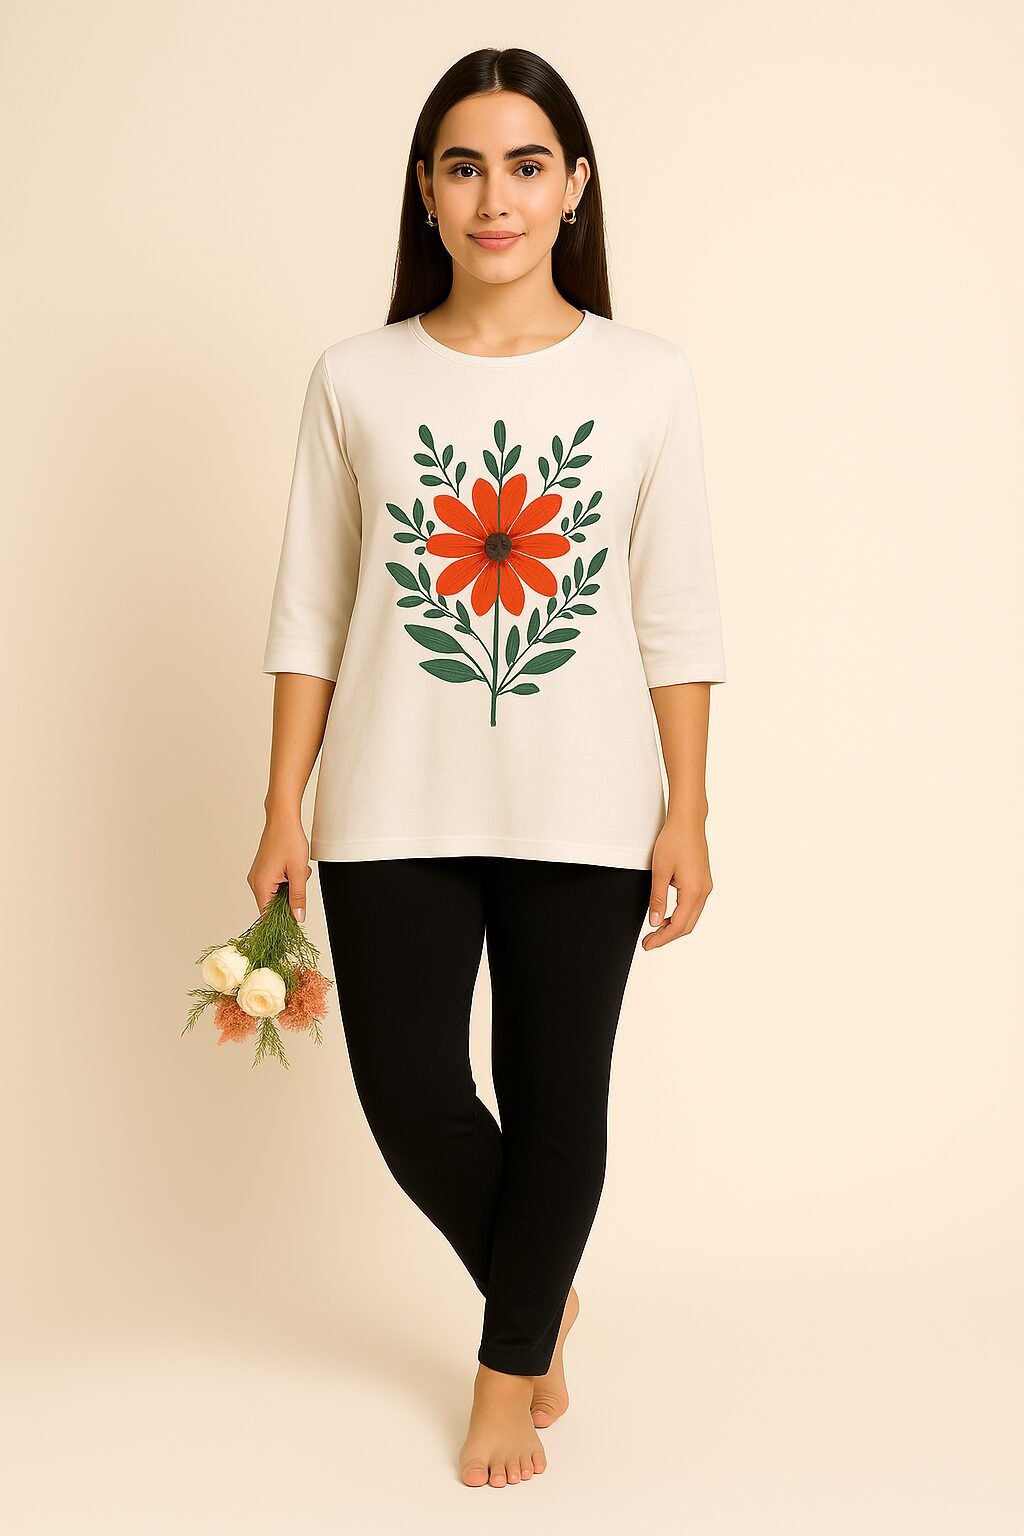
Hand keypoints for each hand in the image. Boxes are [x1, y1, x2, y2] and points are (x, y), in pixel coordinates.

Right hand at [247, 812, 310, 922]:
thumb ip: (298, 897)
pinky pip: (276, 884)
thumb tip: (298, 917)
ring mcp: (258, 876)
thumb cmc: (288, 839)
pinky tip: (293, 867)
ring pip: (277, 893)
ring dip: (291, 886)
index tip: (295, 917)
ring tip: (297, 869)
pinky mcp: (262, 870)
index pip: (268, 916)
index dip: (282, 920)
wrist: (282, 819)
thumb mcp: (298, 872)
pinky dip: (287, 879)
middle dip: (290, 896)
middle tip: (300, 879)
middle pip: (273, 905)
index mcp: (261, 885)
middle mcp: (255, 882)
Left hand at [641, 816, 713, 949]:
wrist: (688, 822)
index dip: (662, 938)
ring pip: (691, 917)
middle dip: (668, 936)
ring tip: (656, 930)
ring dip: (674, 926)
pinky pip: (693, 906)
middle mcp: (703, 891)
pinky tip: (667, 915)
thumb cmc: (674, 840)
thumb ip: (657, 899)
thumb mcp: (659, 872)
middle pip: (687, 925)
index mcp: (693, 891)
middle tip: (649, 941)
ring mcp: (705, 886)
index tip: (648, 944)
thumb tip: (655, 921)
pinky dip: (681, 915)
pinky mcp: (703, 881)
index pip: (678, 925)